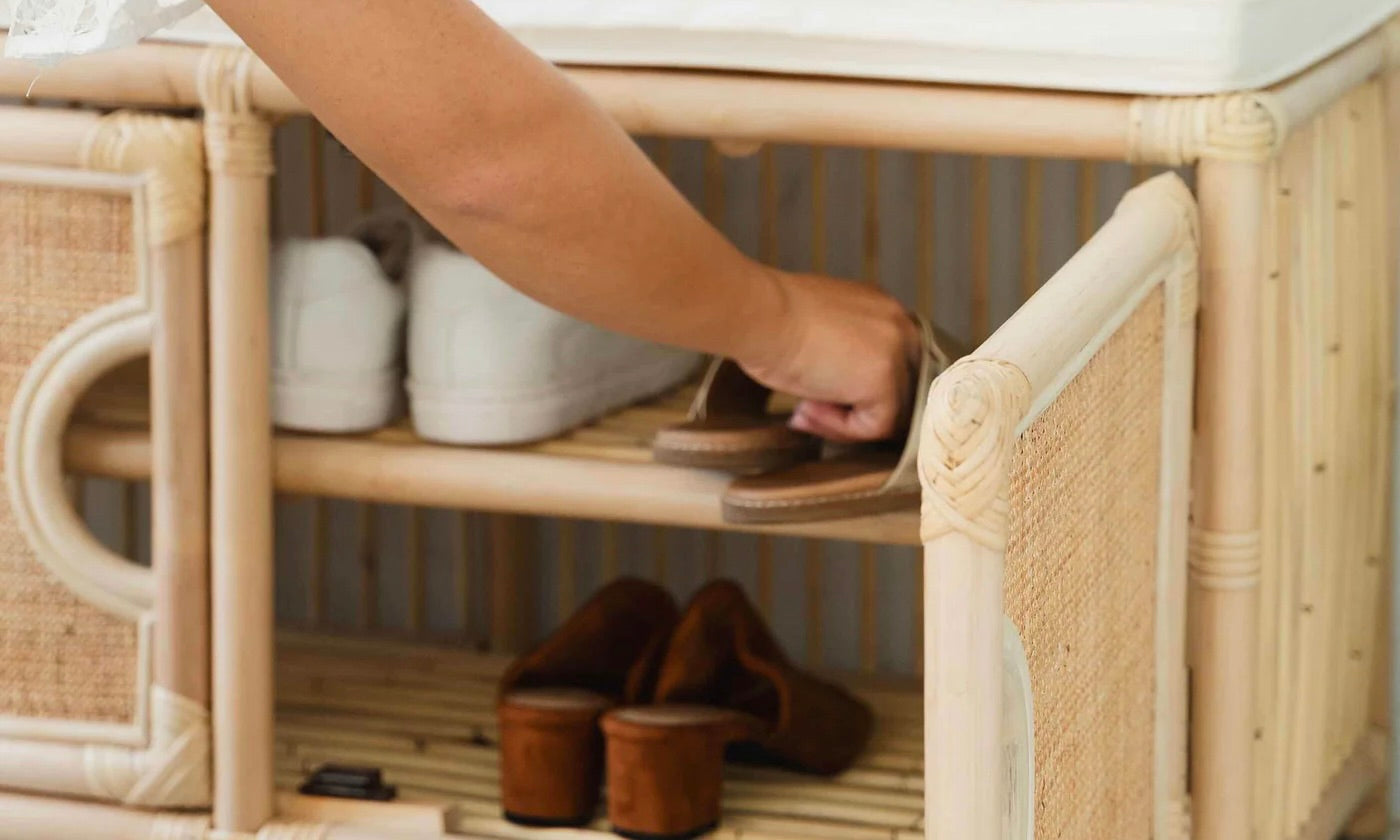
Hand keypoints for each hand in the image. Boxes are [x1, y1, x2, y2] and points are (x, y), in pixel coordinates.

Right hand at [737, 270, 921, 443]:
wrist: (760, 315)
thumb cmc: (771, 318)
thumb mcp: (819, 330)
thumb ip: (841, 351)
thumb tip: (838, 387)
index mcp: (881, 308)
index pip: (888, 362)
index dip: (852, 389)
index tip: (816, 395)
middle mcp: (898, 323)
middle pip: (895, 388)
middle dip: (852, 407)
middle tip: (809, 411)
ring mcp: (897, 351)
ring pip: (887, 410)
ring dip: (842, 420)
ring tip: (803, 410)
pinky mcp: (885, 379)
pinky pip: (876, 424)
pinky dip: (840, 427)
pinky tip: (808, 409)